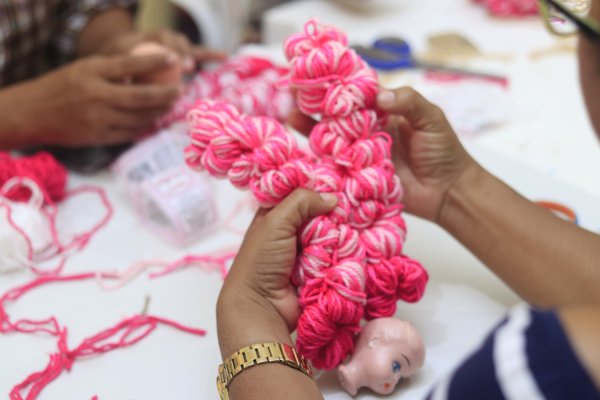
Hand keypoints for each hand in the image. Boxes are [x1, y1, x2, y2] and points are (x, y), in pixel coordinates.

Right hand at [22, 54, 180, 146]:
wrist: (33, 114)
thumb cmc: (62, 87)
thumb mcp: (84, 69)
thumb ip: (113, 71)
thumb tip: (149, 71)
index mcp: (90, 72)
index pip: (129, 65)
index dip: (154, 62)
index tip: (174, 59)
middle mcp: (95, 96)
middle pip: (140, 97)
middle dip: (166, 94)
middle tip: (181, 90)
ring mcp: (98, 119)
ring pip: (139, 117)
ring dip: (160, 111)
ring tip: (171, 104)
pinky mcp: (99, 137)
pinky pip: (130, 132)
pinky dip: (146, 126)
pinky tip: (155, 119)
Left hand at [101, 29, 225, 71]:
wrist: (122, 54)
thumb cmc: (117, 65)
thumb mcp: (115, 64)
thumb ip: (122, 72)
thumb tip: (125, 84)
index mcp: (145, 37)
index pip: (160, 39)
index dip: (167, 49)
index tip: (171, 61)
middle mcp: (163, 37)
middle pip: (177, 40)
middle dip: (182, 52)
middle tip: (186, 67)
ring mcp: (174, 44)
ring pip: (187, 46)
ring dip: (192, 55)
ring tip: (190, 68)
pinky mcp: (183, 53)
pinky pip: (199, 53)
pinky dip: (211, 54)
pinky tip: (225, 56)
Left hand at [219, 189, 337, 331]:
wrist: (262, 306)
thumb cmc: (260, 261)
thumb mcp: (275, 221)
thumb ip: (301, 201)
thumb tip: (333, 197)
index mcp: (277, 215)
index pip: (303, 196)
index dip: (318, 192)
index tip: (336, 189)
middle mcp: (294, 232)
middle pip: (323, 215)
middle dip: (331, 218)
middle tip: (337, 219)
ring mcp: (309, 252)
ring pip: (334, 236)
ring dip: (335, 240)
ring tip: (335, 242)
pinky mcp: (321, 271)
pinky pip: (339, 257)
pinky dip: (340, 257)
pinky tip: (341, 256)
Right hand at [289, 87, 477, 221]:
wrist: (448, 192)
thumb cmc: (444, 151)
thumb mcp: (431, 118)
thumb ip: (408, 102)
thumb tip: (379, 96)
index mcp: (384, 111)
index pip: (356, 93)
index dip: (338, 83)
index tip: (318, 75)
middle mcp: (367, 130)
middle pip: (337, 114)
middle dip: (315, 103)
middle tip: (294, 94)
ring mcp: (360, 153)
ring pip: (331, 137)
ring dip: (311, 127)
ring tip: (291, 116)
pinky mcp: (358, 176)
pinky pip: (336, 166)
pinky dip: (319, 158)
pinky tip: (303, 150)